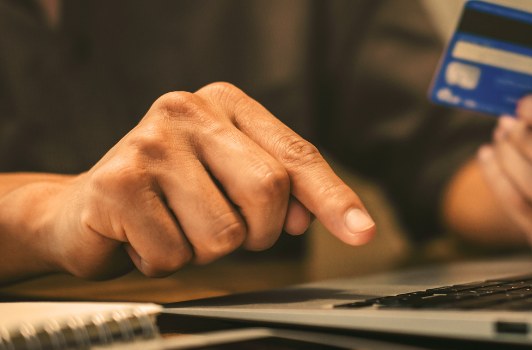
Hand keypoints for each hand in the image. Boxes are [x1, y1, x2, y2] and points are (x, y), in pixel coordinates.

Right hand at [43, 82, 374, 278]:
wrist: (85, 210)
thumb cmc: (170, 195)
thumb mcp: (231, 180)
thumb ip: (280, 192)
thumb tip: (309, 217)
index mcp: (226, 104)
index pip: (295, 155)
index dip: (332, 197)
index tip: (361, 231)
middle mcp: (187, 109)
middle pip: (267, 190)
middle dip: (255, 231)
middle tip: (223, 227)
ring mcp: (150, 142)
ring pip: (223, 232)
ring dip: (204, 250)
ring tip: (176, 226)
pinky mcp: (118, 181)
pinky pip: (175, 254)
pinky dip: (165, 261)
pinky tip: (144, 235)